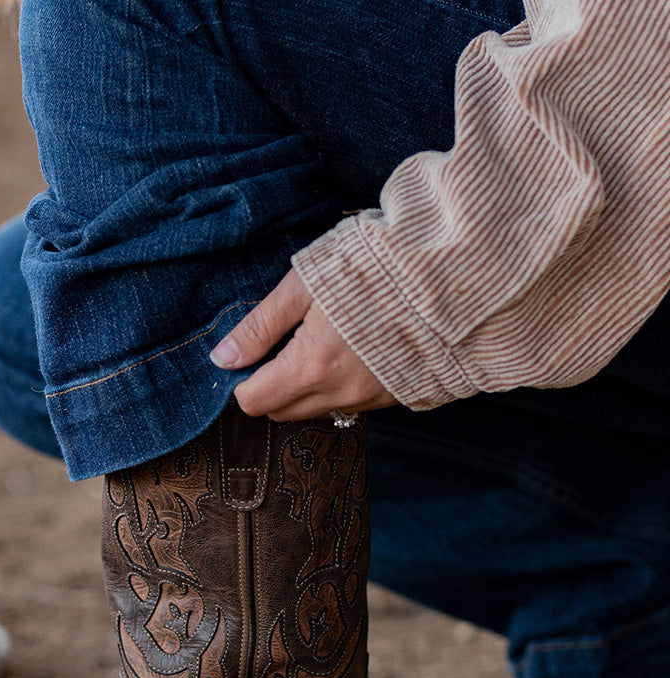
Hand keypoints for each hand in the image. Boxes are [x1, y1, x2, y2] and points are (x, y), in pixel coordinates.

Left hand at [210, 268, 396, 420]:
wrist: (454, 268)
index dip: (242, 381)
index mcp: (312, 367)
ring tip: (318, 341)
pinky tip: (349, 349)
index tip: (250, 355)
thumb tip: (222, 358)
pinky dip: (337, 386)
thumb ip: (260, 326)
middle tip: (281, 344)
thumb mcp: (305, 284)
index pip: (254, 402)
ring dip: (304, 387)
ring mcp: (372, 399)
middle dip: (269, 387)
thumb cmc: (374, 265)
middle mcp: (341, 393)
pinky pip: (350, 404)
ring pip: (316, 409)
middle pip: (281, 412)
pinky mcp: (396, 395)